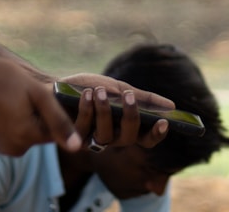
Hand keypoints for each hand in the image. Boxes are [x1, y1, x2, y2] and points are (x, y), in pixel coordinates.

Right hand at [0, 54, 80, 156]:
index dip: (58, 112)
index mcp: (27, 137)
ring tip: (18, 97)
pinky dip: (18, 121)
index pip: (59, 131)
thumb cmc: (3, 79)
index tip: (46, 95)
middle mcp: (15, 149)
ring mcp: (3, 148)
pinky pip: (17, 134)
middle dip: (43, 115)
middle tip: (29, 93)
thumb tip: (78, 146)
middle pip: (43, 133)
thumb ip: (58, 120)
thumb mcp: (36, 93)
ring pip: (30, 133)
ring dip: (30, 118)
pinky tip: (9, 104)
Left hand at [56, 73, 173, 150]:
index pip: (147, 139)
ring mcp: (93, 141)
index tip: (164, 121)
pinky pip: (84, 129)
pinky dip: (86, 109)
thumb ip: (142, 98)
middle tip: (128, 96)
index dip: (157, 134)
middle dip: (130, 117)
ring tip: (99, 91)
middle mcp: (113, 138)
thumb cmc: (91, 87)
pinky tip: (86, 95)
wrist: (57, 88)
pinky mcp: (74, 139)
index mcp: (126, 127)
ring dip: (104, 111)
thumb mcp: (119, 88)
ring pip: (106, 135)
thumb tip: (171, 106)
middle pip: (130, 138)